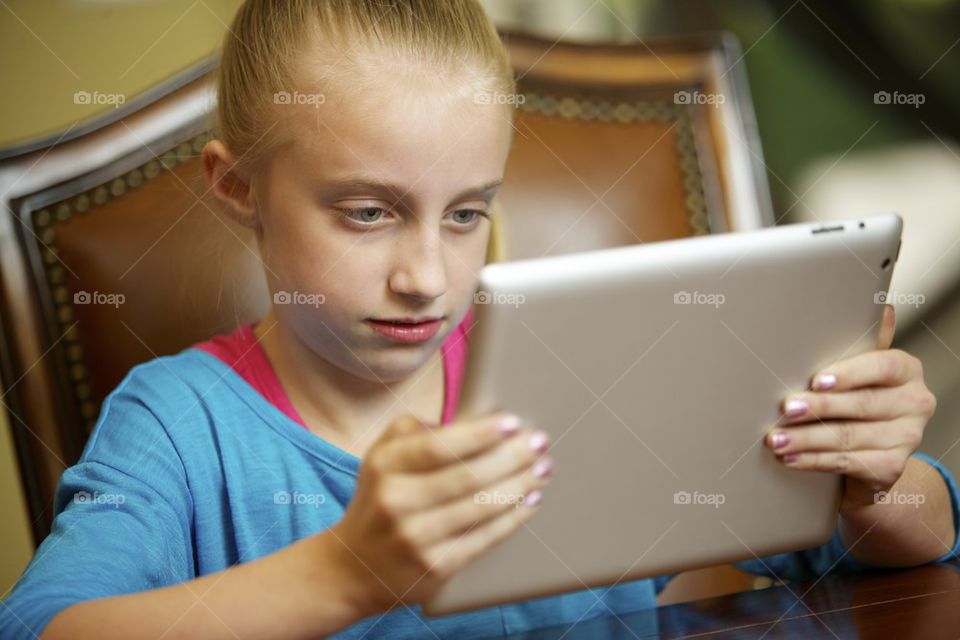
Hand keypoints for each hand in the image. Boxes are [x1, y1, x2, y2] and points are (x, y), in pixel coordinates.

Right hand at [326, 412, 552, 615]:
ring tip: (542, 469)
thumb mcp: (381, 457)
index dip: (480, 434)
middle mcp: (396, 501)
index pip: (438, 445)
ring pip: (482, 506)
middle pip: (468, 475)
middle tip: (539, 443)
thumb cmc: (379, 499)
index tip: (512, 422)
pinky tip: (529, 501)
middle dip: (512, 457)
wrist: (353, 569)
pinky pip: (484, 538)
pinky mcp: (434, 567)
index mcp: (385, 465)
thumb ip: (414, 431)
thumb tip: (470, 418)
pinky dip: (512, 517)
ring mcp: (415, 537)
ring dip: (520, 485)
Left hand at [764, 304, 936, 507]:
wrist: (871, 453)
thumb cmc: (857, 399)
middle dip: (819, 408)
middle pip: (863, 404)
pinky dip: (813, 461)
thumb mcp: (859, 370)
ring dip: (806, 439)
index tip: (817, 380)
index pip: (882, 366)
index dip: (849, 373)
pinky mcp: (892, 468)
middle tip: (786, 408)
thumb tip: (879, 307)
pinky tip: (790, 458)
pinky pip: (847, 463)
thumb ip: (862, 343)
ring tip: (776, 438)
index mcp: (906, 370)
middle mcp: (915, 402)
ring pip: (849, 437)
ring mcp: (908, 438)